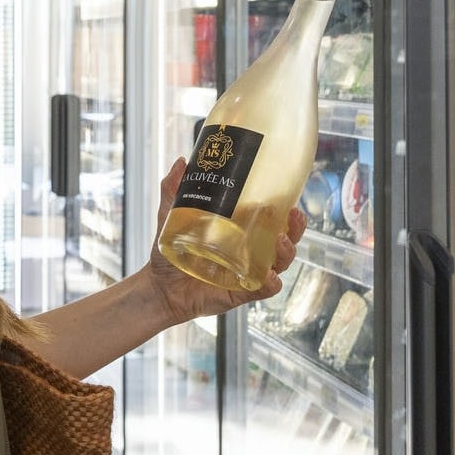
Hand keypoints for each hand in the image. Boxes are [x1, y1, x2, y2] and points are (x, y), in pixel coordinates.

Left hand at [144, 158, 307, 326]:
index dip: (287, 210)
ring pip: (279, 264)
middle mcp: (250, 252)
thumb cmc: (171, 253)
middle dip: (296, 228)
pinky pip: (261, 290)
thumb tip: (182, 161)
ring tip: (281, 240)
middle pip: (285, 241)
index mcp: (242, 232)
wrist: (157, 286)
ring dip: (286, 252)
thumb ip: (174, 190)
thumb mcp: (171, 216)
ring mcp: (246, 273)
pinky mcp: (239, 292)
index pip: (273, 220)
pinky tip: (271, 277)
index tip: (291, 197)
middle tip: (294, 214)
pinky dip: (270, 284)